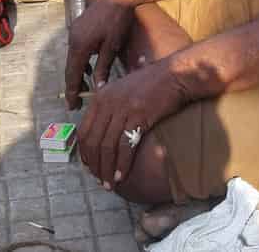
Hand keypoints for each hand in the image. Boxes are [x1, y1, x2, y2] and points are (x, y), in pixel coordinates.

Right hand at [64, 0, 135, 108]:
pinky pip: (77, 48)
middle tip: (76, 103)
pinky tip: (89, 68)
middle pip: (70, 67)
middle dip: (73, 85)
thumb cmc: (117, 21)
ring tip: (84, 88)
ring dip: (78, 73)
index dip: (72, 92)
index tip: (72, 107)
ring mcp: (74, 31)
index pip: (73, 74)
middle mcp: (72, 39)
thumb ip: (103, 69)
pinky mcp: (79, 26)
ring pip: (73, 58)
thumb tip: (97, 89)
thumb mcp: (112, 47)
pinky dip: (81, 61)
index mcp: (79, 46)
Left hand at [77, 60, 187, 188]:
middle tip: (100, 180)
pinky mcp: (138, 116)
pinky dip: (121, 164)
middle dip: (95, 165)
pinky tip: (121, 176)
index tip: (90, 167)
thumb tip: (103, 122)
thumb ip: (111, 102)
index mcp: (100, 97)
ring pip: (107, 146)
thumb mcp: (124, 88)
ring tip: (110, 184)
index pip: (83, 130)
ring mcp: (122, 109)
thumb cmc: (154, 83)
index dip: (85, 152)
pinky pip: (125, 146)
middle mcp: (107, 102)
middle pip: (93, 141)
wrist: (175, 75)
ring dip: (106, 169)